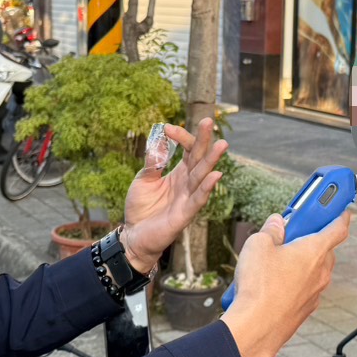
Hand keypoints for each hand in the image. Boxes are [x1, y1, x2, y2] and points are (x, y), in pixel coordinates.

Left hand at [121, 118, 226, 272]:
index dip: (180, 137)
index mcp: (179, 173)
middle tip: (209, 121)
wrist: (134, 235)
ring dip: (212, 161)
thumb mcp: (143, 180)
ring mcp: (188, 198)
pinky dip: (207, 188)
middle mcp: (188, 183)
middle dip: (204, 140)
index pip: (188, 150)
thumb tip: (159, 140)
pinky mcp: (185, 214)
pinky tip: (215, 175)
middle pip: (199, 158)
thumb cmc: (141, 208)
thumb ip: (153, 162)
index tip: (166, 128)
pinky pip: (199, 199)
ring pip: (203, 176)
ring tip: (222, 144)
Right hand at [222, 210, 351, 356]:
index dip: (341, 215)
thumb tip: (275, 224)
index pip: (338, 228)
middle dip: (312, 240)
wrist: (256, 328)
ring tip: (277, 261)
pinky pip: (304, 290)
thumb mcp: (258, 245)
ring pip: (314, 272)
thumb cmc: (260, 287)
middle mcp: (321, 272)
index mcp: (314, 250)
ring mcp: (314, 294)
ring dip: (302, 264)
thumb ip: (270, 231)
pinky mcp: (304, 310)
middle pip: (325, 250)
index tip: (342, 209)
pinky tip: (273, 284)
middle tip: (294, 233)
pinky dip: (295, 284)